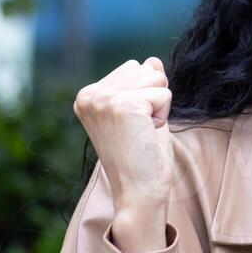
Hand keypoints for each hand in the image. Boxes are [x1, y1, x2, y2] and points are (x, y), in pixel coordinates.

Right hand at [73, 57, 174, 218]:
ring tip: (143, 133)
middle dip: (153, 98)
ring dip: (159, 107)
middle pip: (145, 69)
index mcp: (87, 96)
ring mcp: (104, 99)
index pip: (133, 68)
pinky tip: (147, 135)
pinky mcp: (124, 105)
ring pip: (156, 77)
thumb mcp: (142, 114)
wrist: (138, 193)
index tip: (132, 126)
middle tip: (139, 131)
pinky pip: (164, 93)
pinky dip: (164, 115)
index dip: (145, 96)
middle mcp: (89, 95)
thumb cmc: (141, 160)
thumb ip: (144, 86)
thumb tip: (153, 59)